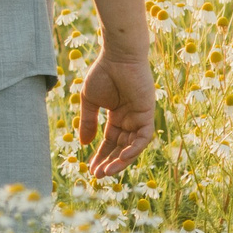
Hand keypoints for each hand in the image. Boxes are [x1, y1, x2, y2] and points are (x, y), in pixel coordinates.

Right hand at [74, 54, 155, 177]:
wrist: (118, 56)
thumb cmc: (103, 73)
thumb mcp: (90, 101)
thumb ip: (88, 121)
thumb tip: (84, 144)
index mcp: (117, 116)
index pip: (110, 142)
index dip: (101, 156)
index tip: (91, 169)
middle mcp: (130, 119)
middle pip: (121, 148)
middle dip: (109, 162)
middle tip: (97, 176)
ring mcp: (140, 118)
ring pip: (133, 147)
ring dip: (120, 161)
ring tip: (106, 171)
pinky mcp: (148, 114)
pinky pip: (143, 138)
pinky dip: (133, 149)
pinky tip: (121, 158)